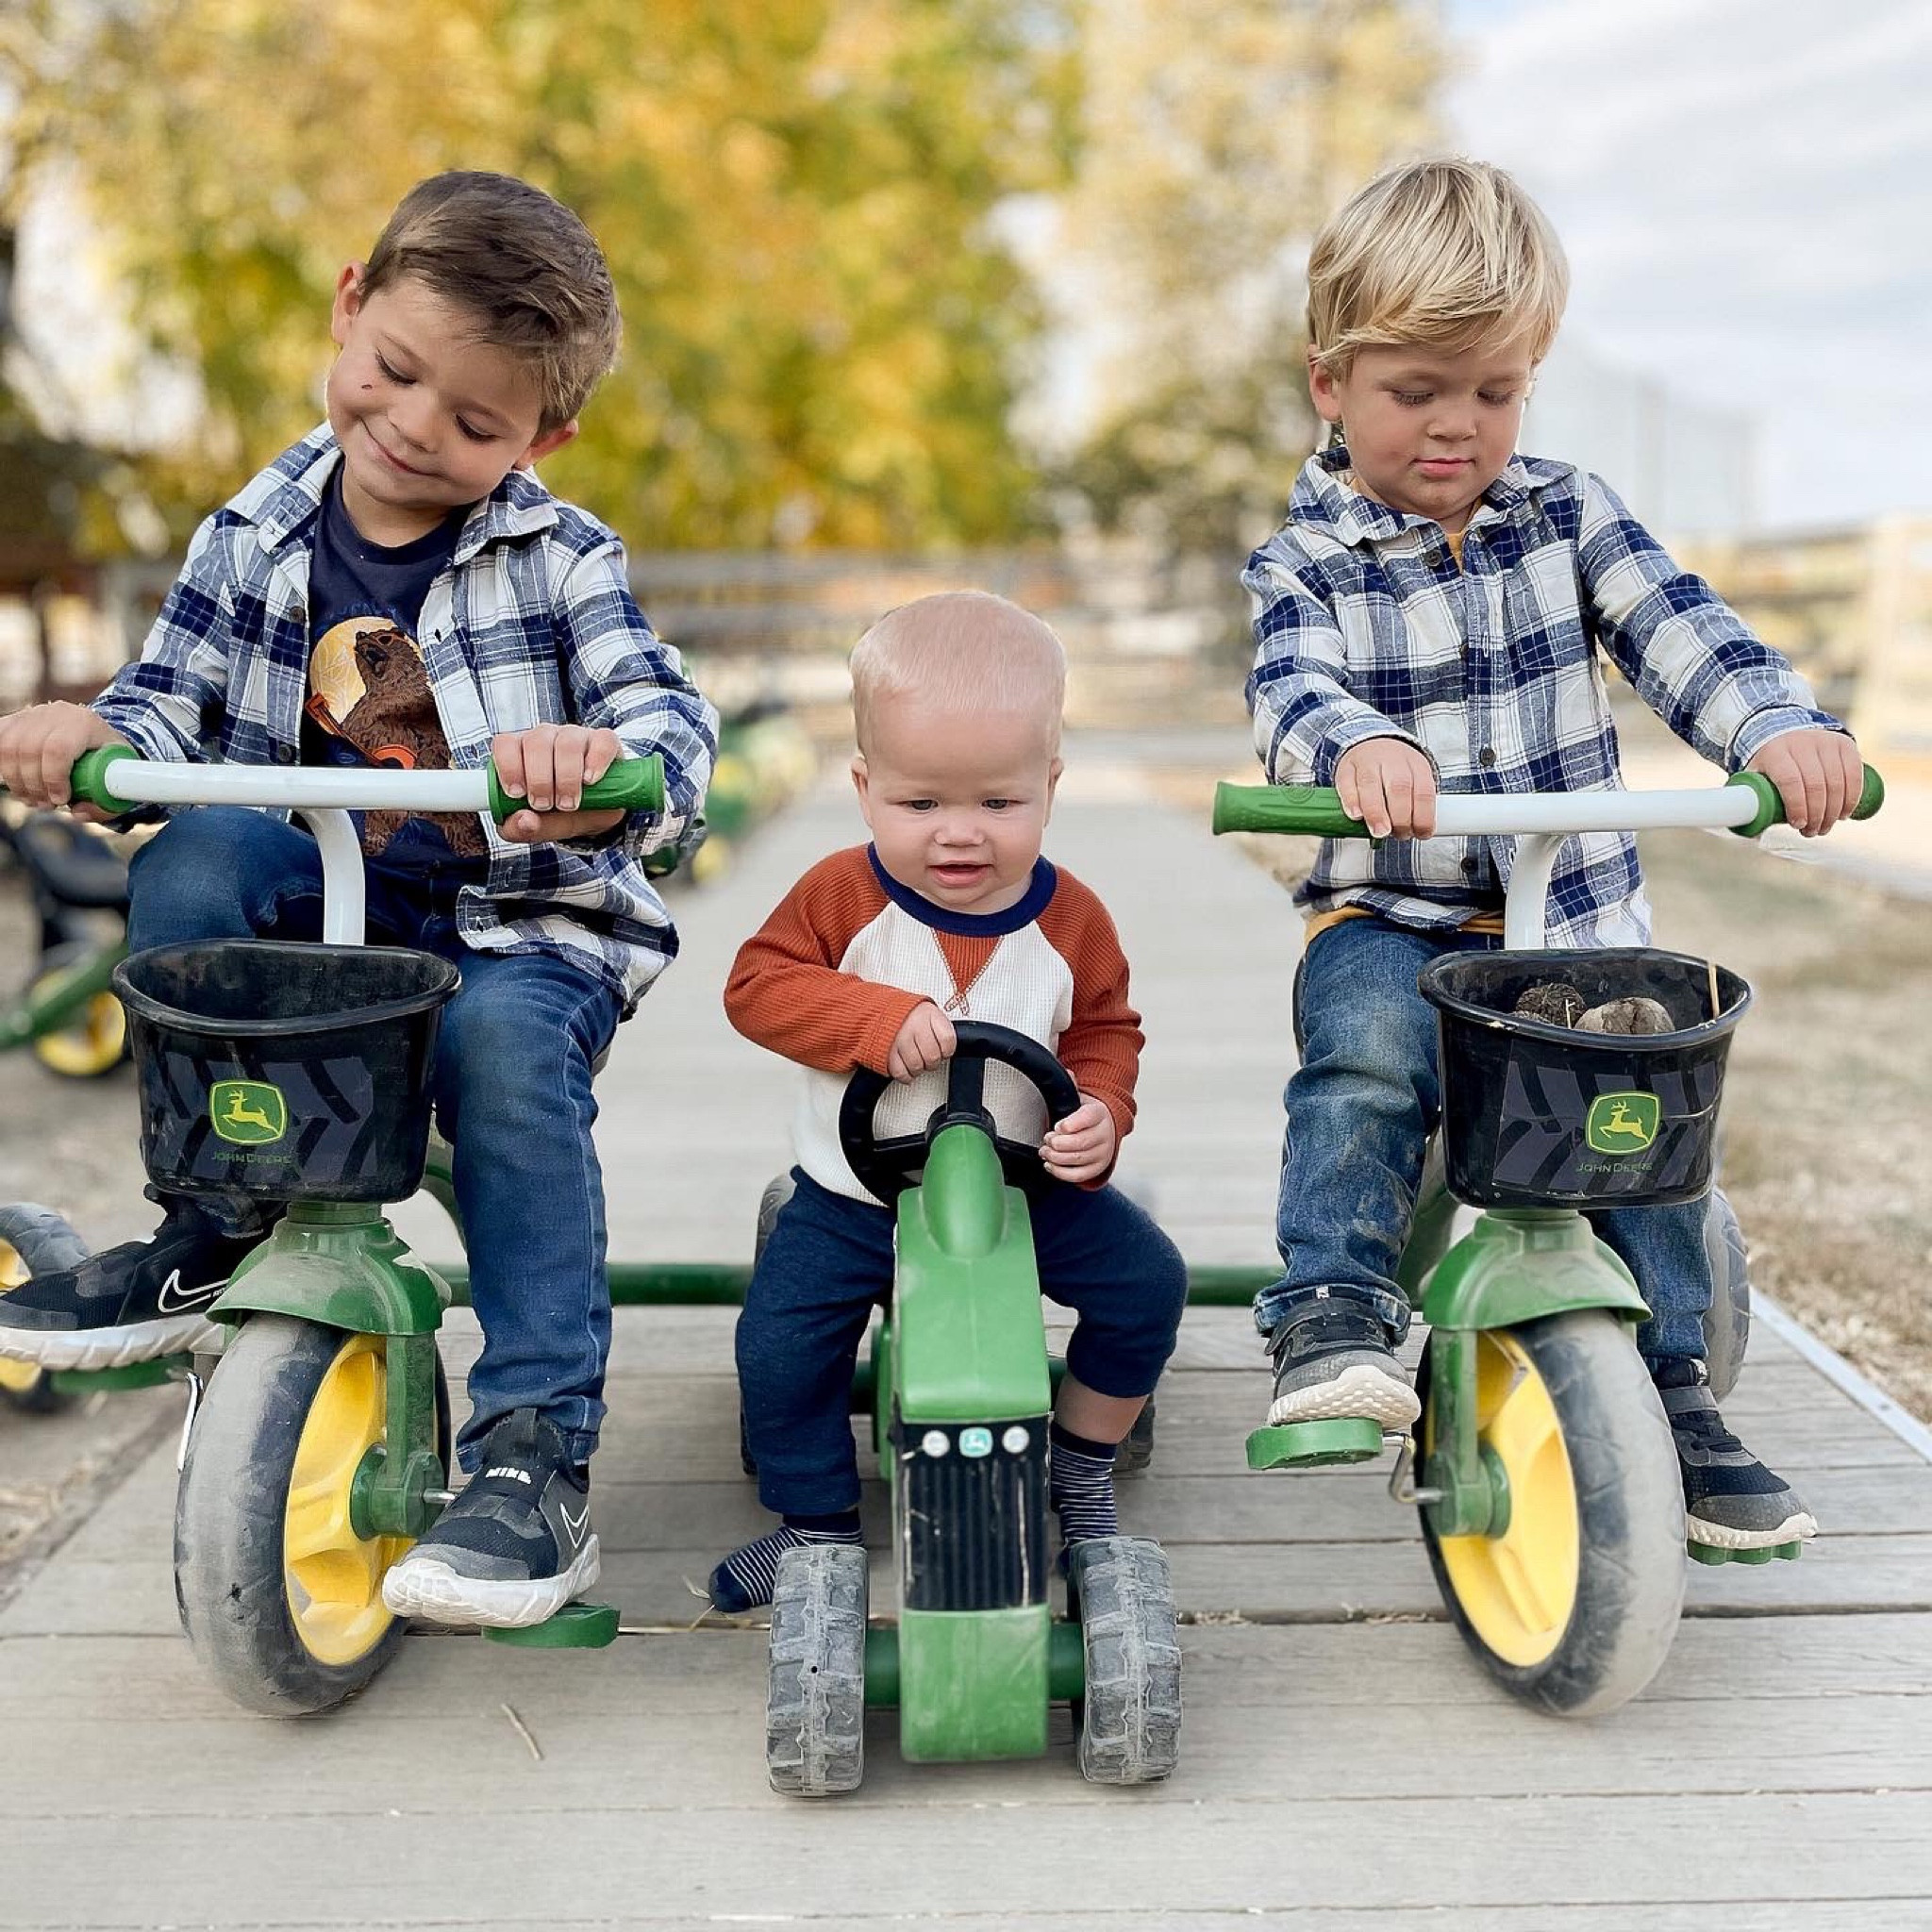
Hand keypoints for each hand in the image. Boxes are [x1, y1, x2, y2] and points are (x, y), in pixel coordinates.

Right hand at [0, 704, 126, 819]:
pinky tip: (19, 782)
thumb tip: (77, 814)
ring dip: (17, 781)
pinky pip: (0, 742)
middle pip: (29, 750)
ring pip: (9, 748)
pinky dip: (4, 766)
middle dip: (34, 786)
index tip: (60, 800)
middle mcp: (55, 714)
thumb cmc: (108, 757)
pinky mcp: (16, 720)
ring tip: (33, 798)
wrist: (95, 733)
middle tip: (46, 805)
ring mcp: (33, 715)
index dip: (54, 779)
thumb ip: (105, 802)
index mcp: (84, 723)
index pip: (58, 749)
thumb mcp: (120, 777)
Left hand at [492, 725, 626, 844]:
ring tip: (569, 803)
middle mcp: (547, 738)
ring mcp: (577, 736)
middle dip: (539, 779)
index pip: (505, 744)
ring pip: (567, 742)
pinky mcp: (605, 741)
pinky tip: (591, 780)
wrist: (600, 813)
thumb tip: (524, 821)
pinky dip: (596, 762)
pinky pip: (602, 742)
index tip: (516, 794)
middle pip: (536, 742)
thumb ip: (524, 829)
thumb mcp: (540, 827)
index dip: (508, 767)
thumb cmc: (563, 813)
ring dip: (566, 777)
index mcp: (521, 752)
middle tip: (545, 805)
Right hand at [887, 1001, 955, 1080]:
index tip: (943, 1050)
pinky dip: (905, 1076)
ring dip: (918, 1069)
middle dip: (932, 1062)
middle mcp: (914, 1025)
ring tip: (917, 1062)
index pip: (947, 1039)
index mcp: (928, 1014)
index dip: (947, 1050)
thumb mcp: (928, 1013)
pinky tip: (907, 1070)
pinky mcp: (887, 1051)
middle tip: (928, 1058)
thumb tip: (948, 1048)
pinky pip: (900, 1072)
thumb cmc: (909, 1015)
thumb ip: (940, 1029)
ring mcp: (899, 1038)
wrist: (882, 1011)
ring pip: (916, 1066)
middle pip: (932, 1056)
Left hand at [1041, 1095, 1116, 1184]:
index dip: (1069, 1124)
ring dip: (1055, 1157)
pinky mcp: (1096, 1169)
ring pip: (1077, 1159)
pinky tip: (1050, 1164)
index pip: (1087, 1118)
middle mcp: (1105, 1135)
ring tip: (1044, 1151)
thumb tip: (1066, 1073)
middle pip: (1080, 1142)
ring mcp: (1102, 1154)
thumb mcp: (1079, 1098)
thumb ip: (1071, 1087)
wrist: (1103, 1130)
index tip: (1057, 1126)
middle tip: (1047, 1139)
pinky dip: (1060, 1172)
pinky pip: (1078, 1175)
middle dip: (1058, 1143)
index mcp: (1099, 1114)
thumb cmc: (1085, 1115)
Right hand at [1335, 737, 1436, 837]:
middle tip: (1399, 834)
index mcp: (1416, 765)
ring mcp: (1368, 762)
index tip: (1421, 834)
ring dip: (1376, 813)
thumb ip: (1416, 806)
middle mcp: (1393, 761)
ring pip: (1371, 785)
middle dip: (1401, 817)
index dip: (1424, 816)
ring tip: (1380, 831)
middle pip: (1399, 787)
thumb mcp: (1414, 781)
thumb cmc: (1395, 772)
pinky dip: (1351, 801)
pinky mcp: (1346, 767)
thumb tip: (1417, 833)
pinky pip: (1347, 783)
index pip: (1424, 792)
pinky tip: (1356, 815)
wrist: (1371, 744)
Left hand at [1745, 729, 1863, 836]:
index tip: (1798, 825)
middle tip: (1812, 832)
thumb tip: (1749, 824)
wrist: (1787, 734)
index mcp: (1775, 752)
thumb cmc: (1769, 766)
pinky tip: (1844, 813)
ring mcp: (1825, 741)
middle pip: (1815, 785)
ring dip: (1834, 811)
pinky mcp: (1844, 743)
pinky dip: (1852, 797)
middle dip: (1816, 815)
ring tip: (1825, 827)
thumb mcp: (1755, 776)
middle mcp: (1801, 743)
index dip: (1796, 806)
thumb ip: (1749, 798)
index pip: (1790, 780)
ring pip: (1836, 782)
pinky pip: (1854, 773)